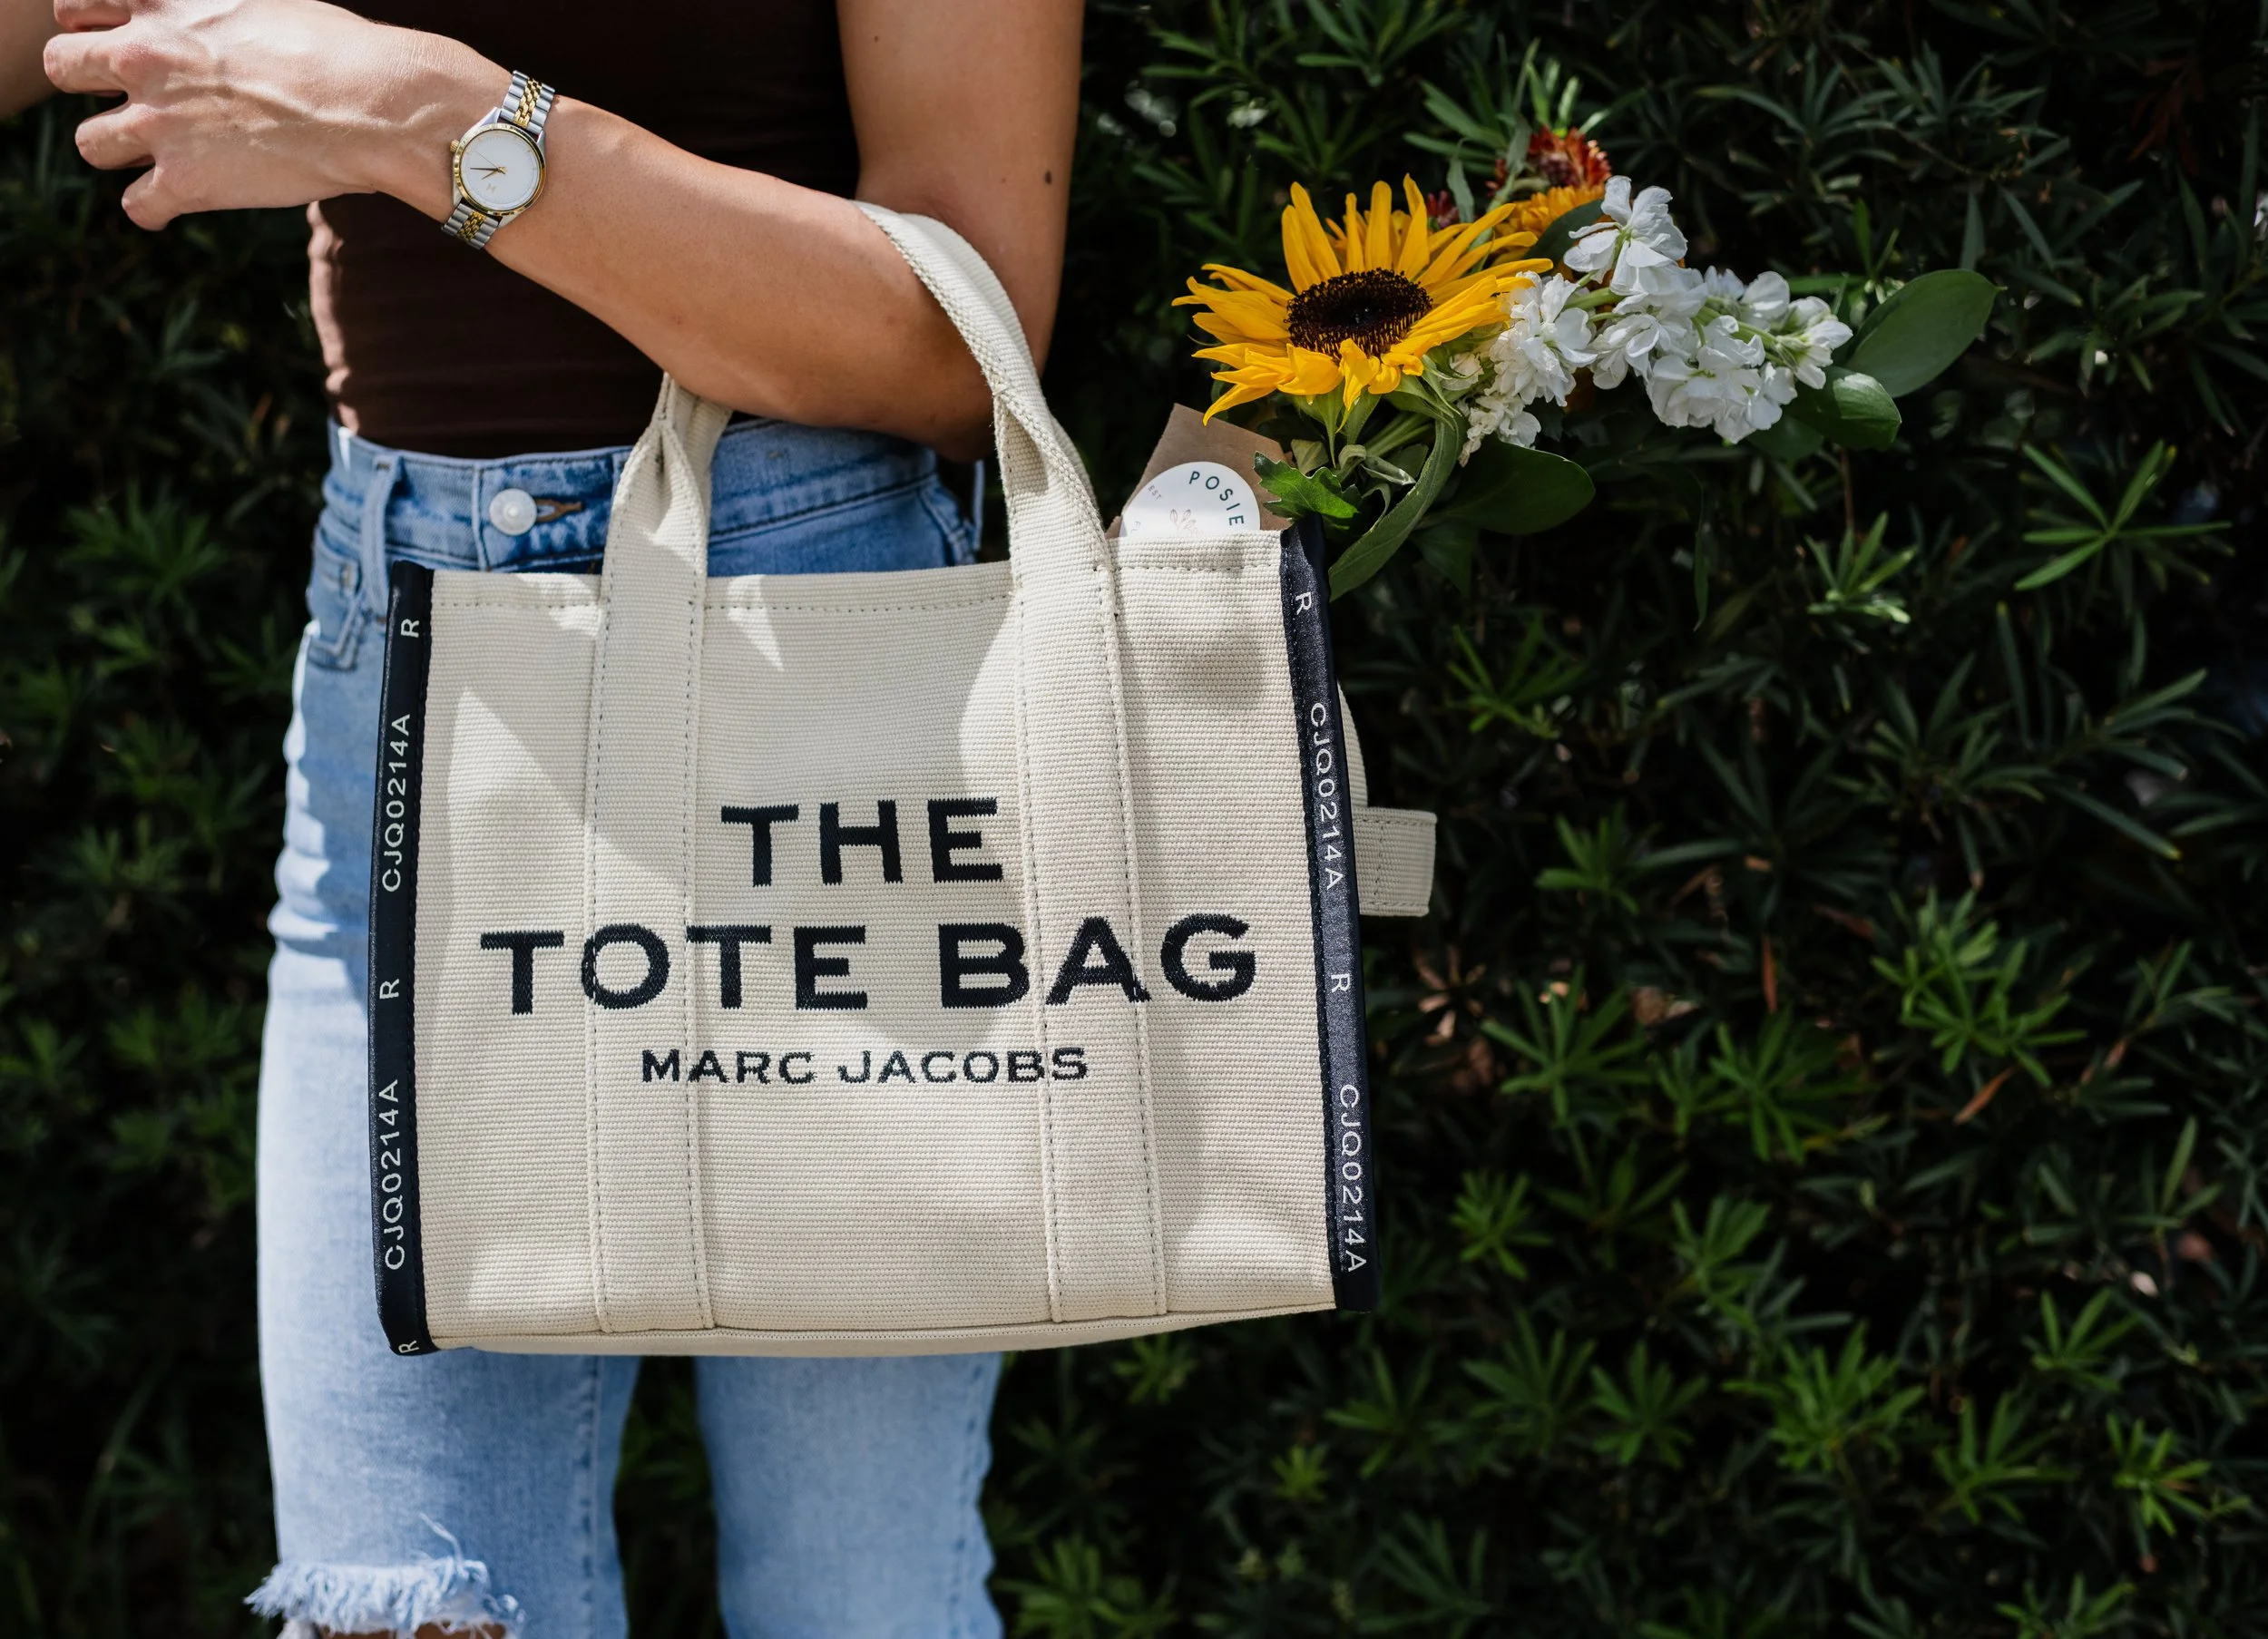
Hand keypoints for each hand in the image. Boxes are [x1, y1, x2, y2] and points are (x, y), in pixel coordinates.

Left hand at [42, 0, 494, 227]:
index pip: (75, 9)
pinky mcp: (187, 182)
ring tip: (165, 156)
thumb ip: (213, 14)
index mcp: (163, 6)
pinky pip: (136, 207)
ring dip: (120, 150)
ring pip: (89, 143)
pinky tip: (180, 201)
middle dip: (90, 87)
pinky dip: (154, 209)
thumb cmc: (341, 51)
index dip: (93, 32)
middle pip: (61, 69)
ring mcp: (160, 123)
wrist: (376, 105)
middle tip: (139, 104)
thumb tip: (223, 34)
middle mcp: (146, 59)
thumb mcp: (262, 3)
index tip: (125, 51)